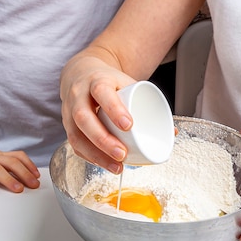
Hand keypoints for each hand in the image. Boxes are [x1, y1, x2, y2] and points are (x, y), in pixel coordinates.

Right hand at [59, 52, 136, 173]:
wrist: (81, 74)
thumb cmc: (110, 82)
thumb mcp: (128, 84)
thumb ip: (148, 105)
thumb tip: (173, 133)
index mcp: (96, 80)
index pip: (102, 92)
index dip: (114, 109)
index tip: (129, 125)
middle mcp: (78, 95)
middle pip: (84, 118)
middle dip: (103, 139)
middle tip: (123, 154)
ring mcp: (69, 111)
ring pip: (76, 135)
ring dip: (96, 154)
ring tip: (117, 167)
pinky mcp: (67, 125)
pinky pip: (74, 144)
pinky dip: (89, 157)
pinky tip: (104, 165)